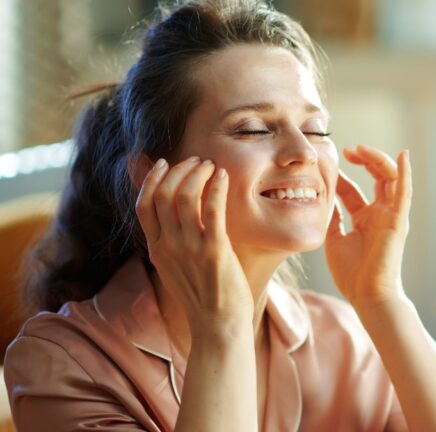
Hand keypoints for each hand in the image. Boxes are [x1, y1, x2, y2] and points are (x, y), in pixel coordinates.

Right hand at [135, 157, 253, 334]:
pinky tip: (223, 176)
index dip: (152, 179)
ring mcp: (189, 248)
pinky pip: (211, 210)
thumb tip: (170, 214)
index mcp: (157, 249)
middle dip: (179, 170)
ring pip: (185, 196)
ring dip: (197, 174)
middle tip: (197, 161)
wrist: (218, 326)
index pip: (143, 204)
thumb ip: (171, 238)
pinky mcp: (213, 251)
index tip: (165, 162)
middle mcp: (168, 246)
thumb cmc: (203, 295)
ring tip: (211, 166)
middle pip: (163, 194)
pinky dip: (216, 188)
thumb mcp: (176, 265)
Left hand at [325, 145, 412, 307]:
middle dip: (363, 160)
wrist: (367, 296)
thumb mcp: (334, 239)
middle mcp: (381, 214)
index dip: (343, 175)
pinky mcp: (398, 221)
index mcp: (366, 219)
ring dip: (378, 160)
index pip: (355, 190)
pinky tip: (403, 156)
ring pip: (391, 178)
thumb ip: (333, 218)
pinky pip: (404, 192)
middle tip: (348, 149)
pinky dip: (405, 173)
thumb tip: (325, 199)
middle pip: (376, 177)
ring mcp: (391, 216)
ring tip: (361, 149)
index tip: (330, 163)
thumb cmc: (352, 274)